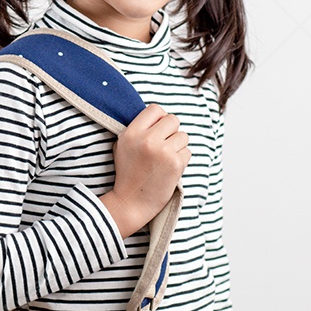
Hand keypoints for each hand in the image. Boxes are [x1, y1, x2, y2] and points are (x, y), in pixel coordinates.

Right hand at [99, 104, 188, 238]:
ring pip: (183, 136)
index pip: (155, 109)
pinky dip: (182, 159)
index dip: (159, 118)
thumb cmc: (128, 173)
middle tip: (164, 144)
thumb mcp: (122, 145)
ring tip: (165, 159)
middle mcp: (147, 139)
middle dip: (171, 131)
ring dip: (178, 146)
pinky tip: (170, 169)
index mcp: (132, 133)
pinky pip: (188, 151)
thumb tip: (157, 116)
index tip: (157, 130)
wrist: (132, 201)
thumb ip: (137, 129)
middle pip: (172, 119)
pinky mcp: (175, 164)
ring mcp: (162, 151)